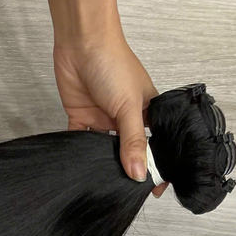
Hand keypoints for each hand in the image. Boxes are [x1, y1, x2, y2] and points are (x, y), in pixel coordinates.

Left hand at [53, 34, 167, 196]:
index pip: (154, 144)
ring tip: (102, 184)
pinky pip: (80, 142)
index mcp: (146, 111)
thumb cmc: (113, 64)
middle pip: (127, 150)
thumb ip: (133, 141)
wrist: (81, 43)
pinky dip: (79, 152)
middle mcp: (125, 117)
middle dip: (126, 167)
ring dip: (102, 162)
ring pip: (103, 149)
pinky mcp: (80, 118)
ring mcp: (102, 118)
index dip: (155, 165)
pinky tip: (80, 166)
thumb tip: (140, 173)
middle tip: (125, 192)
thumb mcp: (128, 106)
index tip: (154, 188)